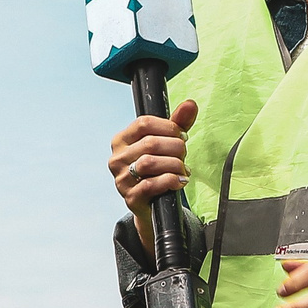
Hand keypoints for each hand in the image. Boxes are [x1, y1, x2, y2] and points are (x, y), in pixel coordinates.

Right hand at [109, 99, 195, 220]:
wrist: (153, 204)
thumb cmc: (158, 170)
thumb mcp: (166, 144)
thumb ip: (178, 123)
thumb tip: (190, 104)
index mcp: (122, 140)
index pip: (144, 123)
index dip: (169, 127)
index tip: (182, 136)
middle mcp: (117, 158)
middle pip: (150, 143)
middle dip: (175, 147)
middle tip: (184, 155)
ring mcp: (121, 179)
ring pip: (150, 163)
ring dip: (174, 164)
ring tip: (183, 169)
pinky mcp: (130, 198)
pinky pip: (151, 185)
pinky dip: (170, 180)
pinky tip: (179, 181)